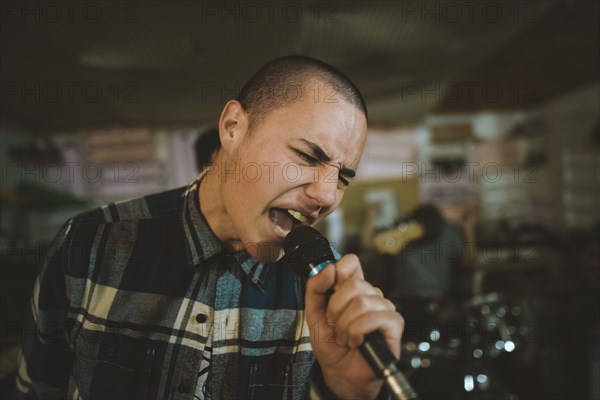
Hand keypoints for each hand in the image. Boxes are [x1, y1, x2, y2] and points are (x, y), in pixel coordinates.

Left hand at [305, 254, 403, 398]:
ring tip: (345, 337)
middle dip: (336, 309)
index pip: (351, 262)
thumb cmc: (331, 344)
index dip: (339, 271)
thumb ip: (315, 288)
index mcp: (352, 289)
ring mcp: (384, 307)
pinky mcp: (394, 323)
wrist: (340, 372)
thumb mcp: (314, 313)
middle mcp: (370, 295)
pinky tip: (357, 342)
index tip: (330, 290)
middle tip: (335, 325)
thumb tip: (328, 268)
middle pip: (353, 283)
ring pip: (361, 302)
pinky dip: (358, 332)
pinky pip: (374, 317)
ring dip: (345, 325)